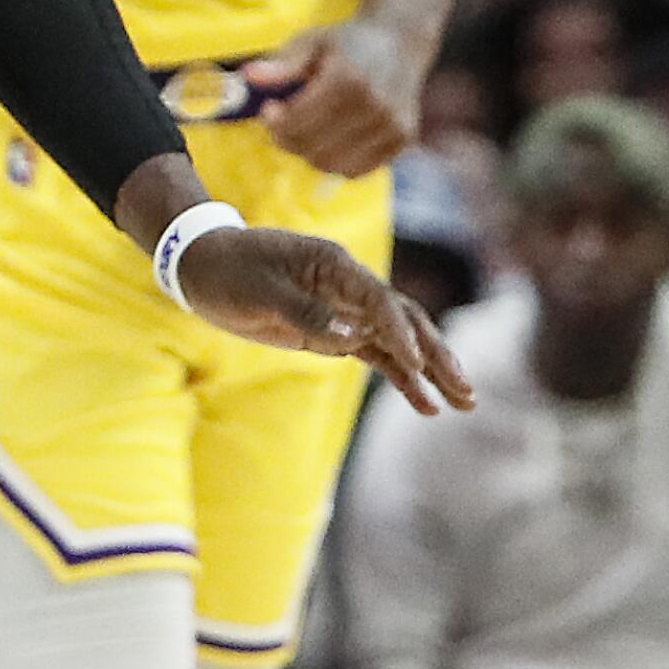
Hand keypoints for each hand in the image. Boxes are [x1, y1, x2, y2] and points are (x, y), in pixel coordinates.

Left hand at [177, 225, 473, 417]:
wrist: (203, 265)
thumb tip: (352, 339)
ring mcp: (345, 309)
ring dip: (431, 370)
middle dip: (437, 354)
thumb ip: (308, 314)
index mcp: (334, 265)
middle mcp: (349, 285)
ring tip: (463, 402)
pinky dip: (402, 377)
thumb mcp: (261, 293)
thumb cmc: (229, 271)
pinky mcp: (335, 331)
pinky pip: (376, 354)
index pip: (379, 299)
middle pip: (406, 319)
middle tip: (464, 388)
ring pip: (399, 341)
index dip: (401, 331)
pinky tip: (425, 403)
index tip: (417, 364)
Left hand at [242, 20, 423, 176]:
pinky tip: (330, 139)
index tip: (268, 109)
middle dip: (289, 139)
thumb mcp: (312, 42)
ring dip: (310, 153)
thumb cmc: (348, 44)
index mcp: (349, 79)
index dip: (276, 123)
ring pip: (332, 164)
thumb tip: (248, 77)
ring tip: (307, 129)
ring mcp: (392, 126)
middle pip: (313, 148)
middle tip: (283, 122)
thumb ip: (282, 63)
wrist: (399, 43)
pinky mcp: (402, 140)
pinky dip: (336, 162)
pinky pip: (356, 170)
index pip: (299, 121)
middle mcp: (375, 106)